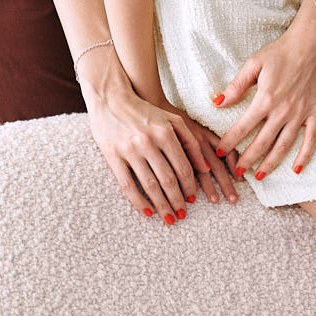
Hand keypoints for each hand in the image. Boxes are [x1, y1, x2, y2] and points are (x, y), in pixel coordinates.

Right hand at [86, 77, 239, 223]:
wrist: (111, 97)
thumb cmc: (145, 110)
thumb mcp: (172, 119)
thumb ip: (191, 141)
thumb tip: (205, 168)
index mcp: (165, 132)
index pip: (182, 167)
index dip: (189, 187)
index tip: (192, 200)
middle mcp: (148, 142)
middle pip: (168, 179)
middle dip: (177, 201)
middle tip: (182, 215)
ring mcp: (130, 150)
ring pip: (150, 186)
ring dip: (161, 205)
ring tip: (169, 218)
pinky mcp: (113, 157)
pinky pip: (127, 185)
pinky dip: (139, 202)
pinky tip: (147, 211)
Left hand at [213, 21, 315, 179]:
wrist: (312, 42)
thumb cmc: (280, 50)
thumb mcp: (254, 63)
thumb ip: (236, 86)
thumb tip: (216, 102)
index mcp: (266, 98)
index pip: (243, 127)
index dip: (229, 142)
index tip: (219, 153)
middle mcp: (283, 111)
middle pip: (262, 142)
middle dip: (247, 159)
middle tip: (237, 172)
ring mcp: (301, 113)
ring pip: (284, 146)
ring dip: (271, 163)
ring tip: (260, 175)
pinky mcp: (315, 112)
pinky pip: (311, 140)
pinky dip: (305, 156)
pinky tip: (297, 170)